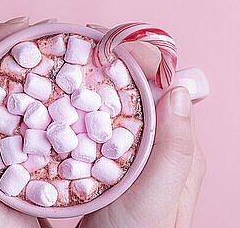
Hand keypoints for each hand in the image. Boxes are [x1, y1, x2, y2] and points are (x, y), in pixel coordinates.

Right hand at [79, 25, 206, 227]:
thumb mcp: (158, 198)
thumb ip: (174, 149)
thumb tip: (178, 87)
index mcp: (179, 146)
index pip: (164, 87)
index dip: (139, 59)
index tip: (106, 41)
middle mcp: (158, 146)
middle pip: (138, 92)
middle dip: (111, 65)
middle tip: (77, 48)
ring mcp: (132, 155)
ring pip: (116, 107)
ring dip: (94, 84)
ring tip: (66, 68)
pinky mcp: (108, 164)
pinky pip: (98, 128)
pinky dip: (82, 110)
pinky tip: (60, 105)